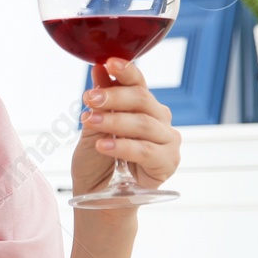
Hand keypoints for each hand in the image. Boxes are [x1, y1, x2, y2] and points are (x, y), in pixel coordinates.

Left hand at [73, 57, 181, 197]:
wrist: (98, 195)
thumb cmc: (97, 161)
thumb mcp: (92, 128)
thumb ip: (100, 101)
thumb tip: (99, 68)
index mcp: (143, 106)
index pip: (137, 83)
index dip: (125, 71)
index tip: (108, 61)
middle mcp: (159, 119)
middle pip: (142, 100)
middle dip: (114, 96)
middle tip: (90, 98)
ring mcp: (167, 140)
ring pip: (143, 124)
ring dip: (114, 121)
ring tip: (90, 122)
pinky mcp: (168, 162)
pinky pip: (145, 150)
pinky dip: (122, 146)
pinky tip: (103, 145)